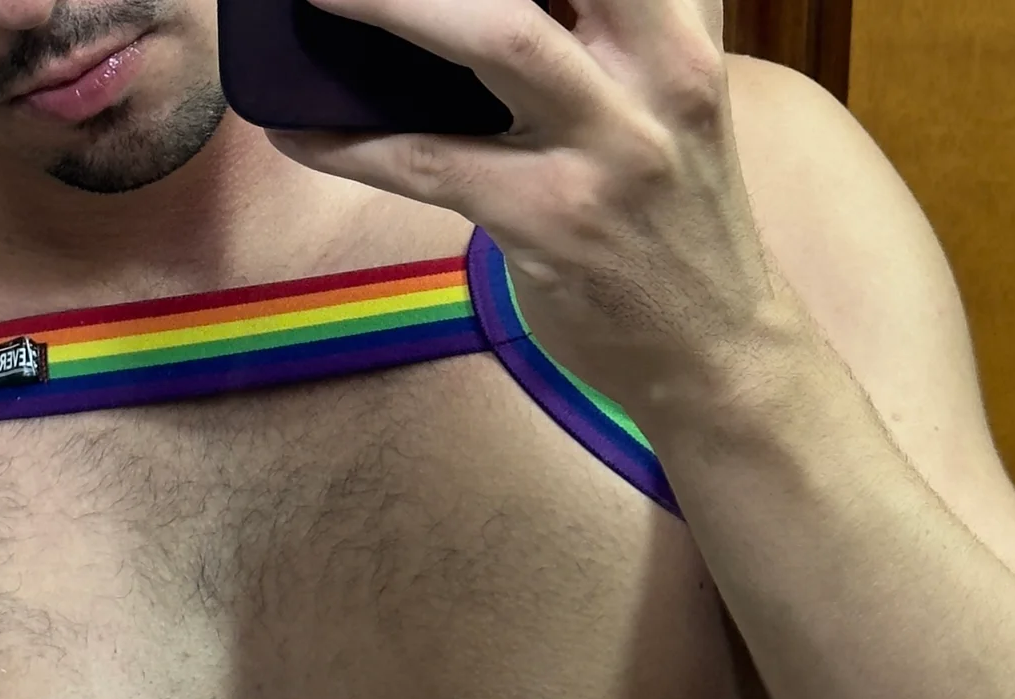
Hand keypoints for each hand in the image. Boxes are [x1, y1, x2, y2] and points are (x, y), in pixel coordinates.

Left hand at [267, 0, 805, 418]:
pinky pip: (429, 166)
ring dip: (395, 5)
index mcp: (681, 31)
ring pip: (500, 39)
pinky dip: (347, 146)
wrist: (721, 347)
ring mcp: (609, 149)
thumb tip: (475, 7)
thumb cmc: (674, 213)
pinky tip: (293, 131)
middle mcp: (660, 73)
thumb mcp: (668, 98)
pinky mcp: (553, 223)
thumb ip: (606, 32)